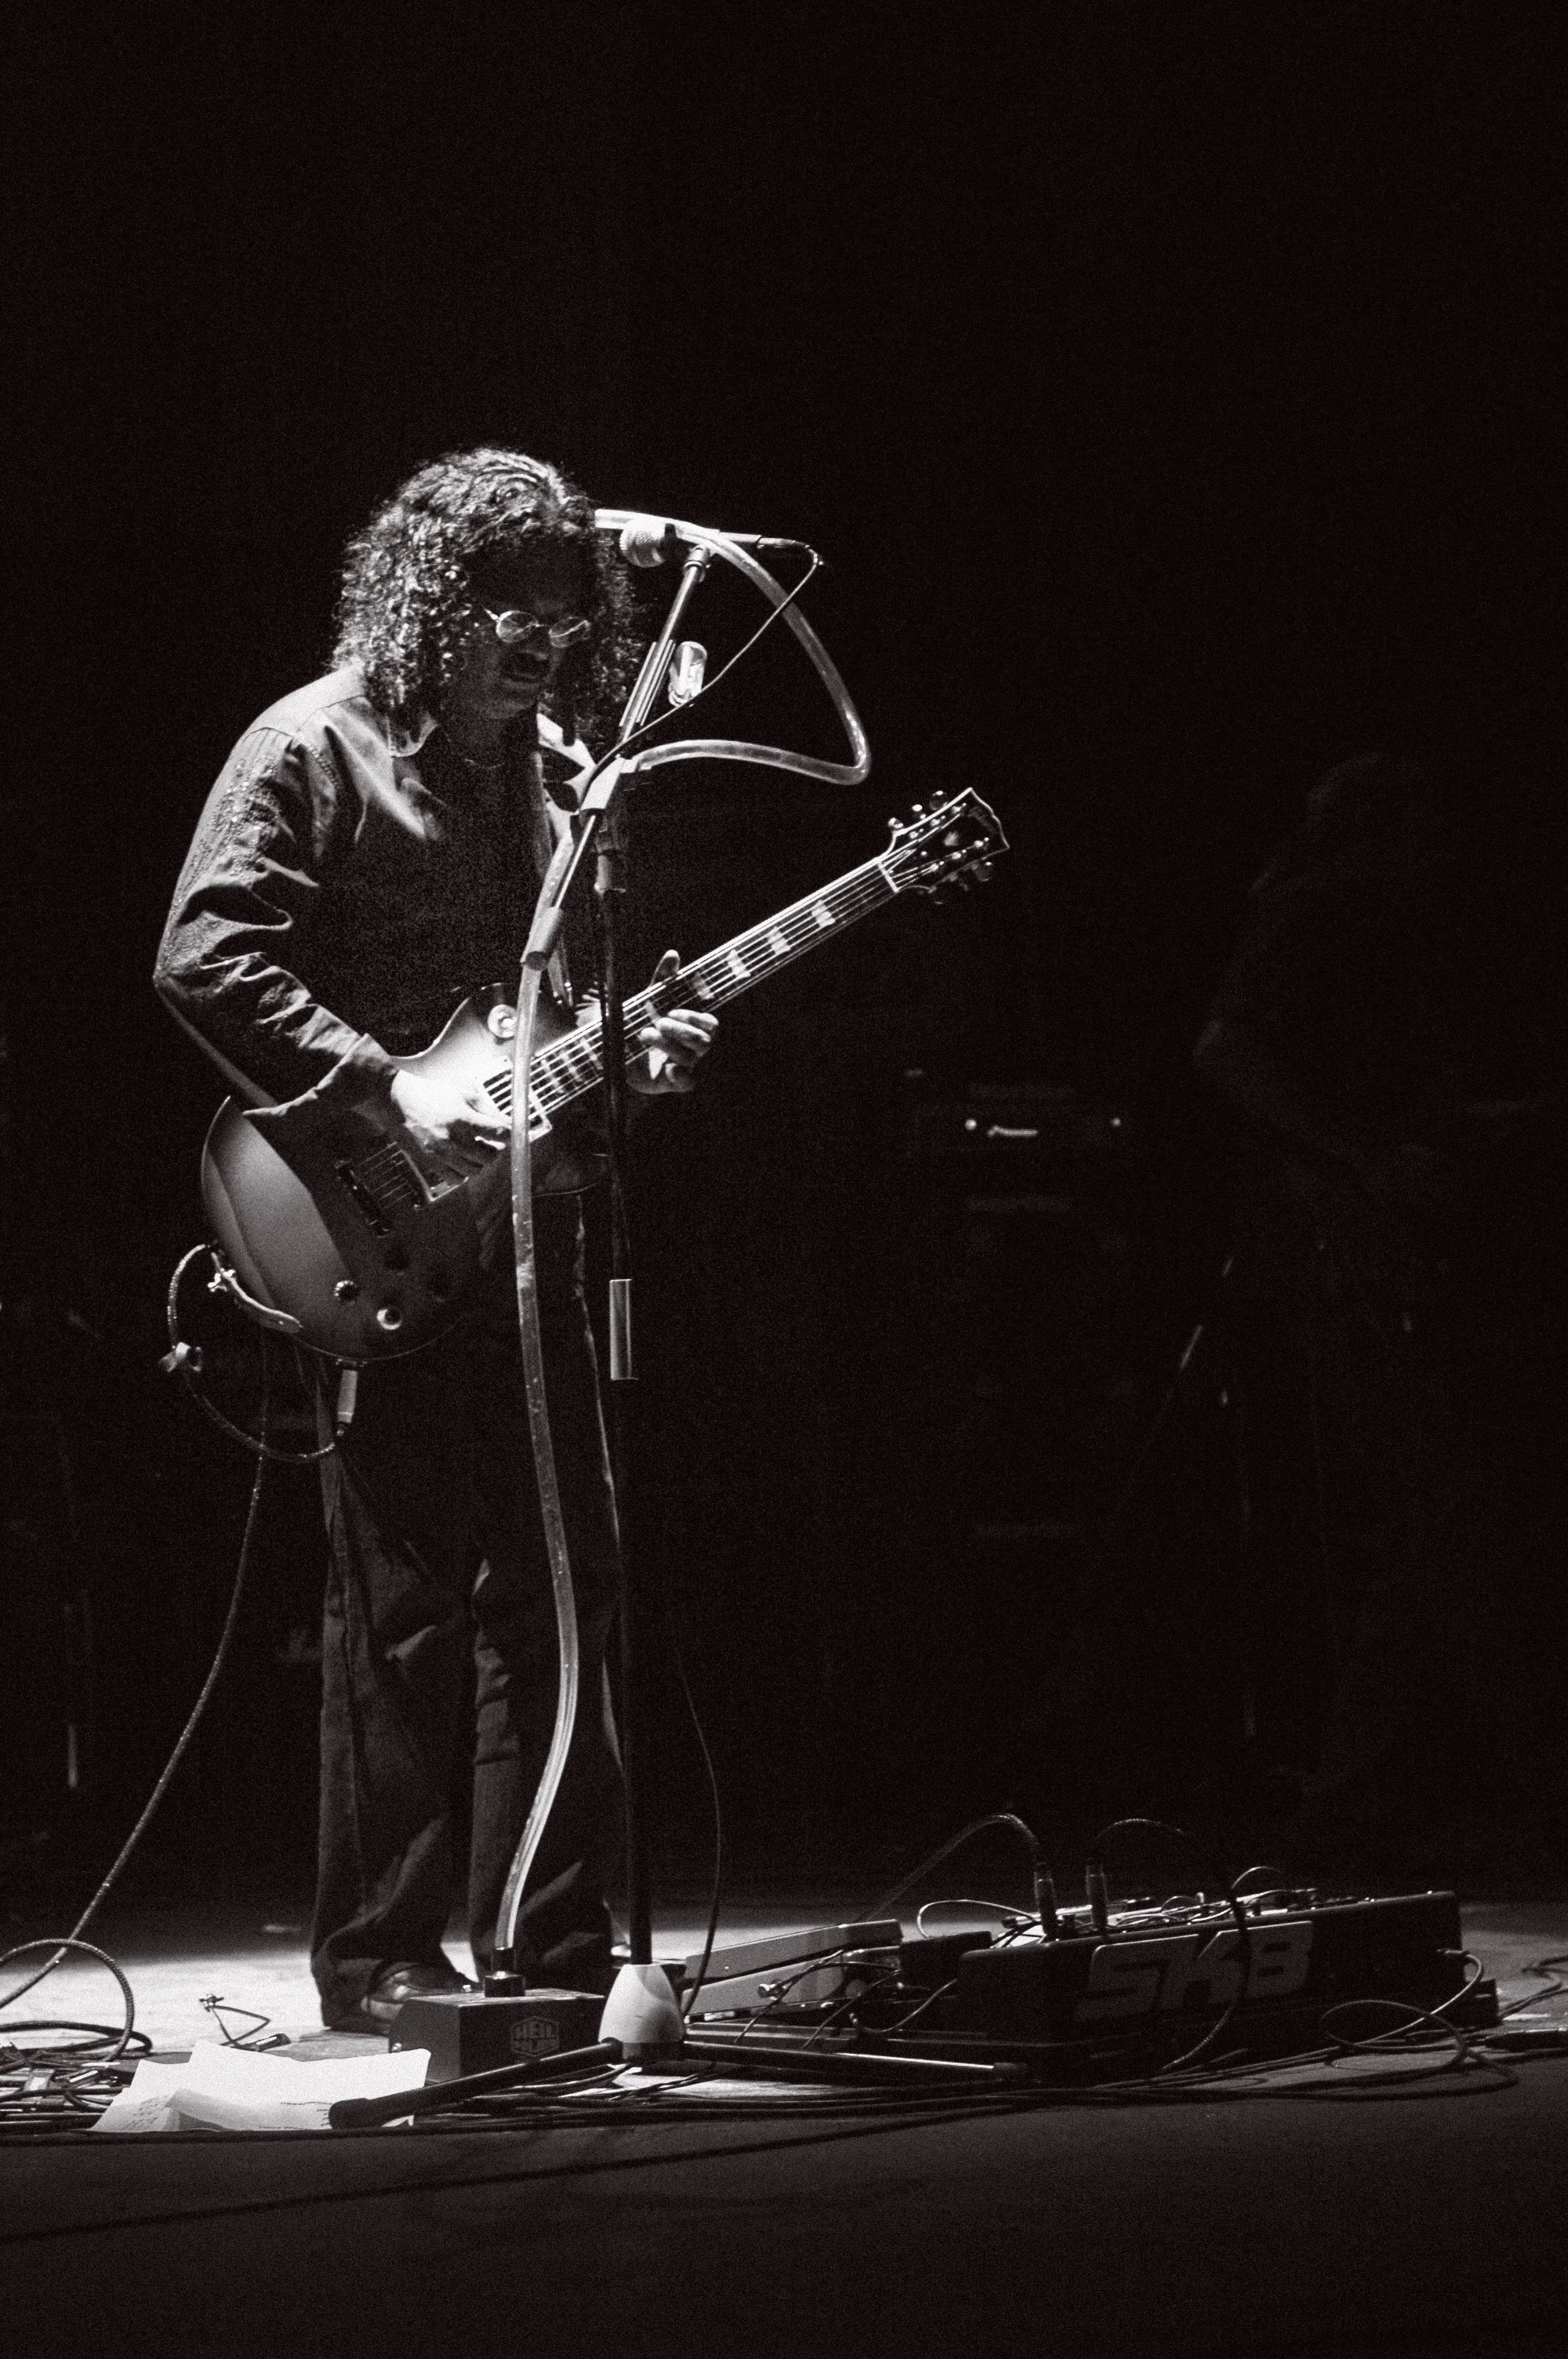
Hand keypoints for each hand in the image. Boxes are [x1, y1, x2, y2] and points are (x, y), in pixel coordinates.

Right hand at [385, 1066, 508, 1178]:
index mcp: (465, 1119)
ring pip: (475, 1170)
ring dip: (479, 1161)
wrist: (397, 1101)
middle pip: (490, 1156)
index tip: (512, 1135)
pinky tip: (460, 1160)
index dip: (511, 1135)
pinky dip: (463, 1173)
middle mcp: (455, 1140)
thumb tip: (505, 1123)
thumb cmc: (430, 1094)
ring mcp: (443, 1154)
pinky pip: (457, 1179)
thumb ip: (486, 1109)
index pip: (500, 1133)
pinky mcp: (431, 1163)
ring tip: (473, 1150)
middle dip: (494, 1149)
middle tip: (489, 1142)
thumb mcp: (462, 1093)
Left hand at [629, 949, 717, 1095]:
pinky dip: (681, 1077)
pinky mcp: (672, 1082)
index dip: (694, 1018)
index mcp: (693, 1028)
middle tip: (658, 1022)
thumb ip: (663, 980)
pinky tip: (669, 1069)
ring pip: (690, 1058)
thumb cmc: (642, 1023)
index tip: (672, 1010)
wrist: (619, 1051)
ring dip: (668, 1044)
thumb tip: (673, 954)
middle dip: (681, 1030)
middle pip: (704, 1041)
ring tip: (644, 1034)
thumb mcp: (650, 1000)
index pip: (711, 1024)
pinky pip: (688, 1084)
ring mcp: (684, 1066)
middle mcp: (694, 1048)